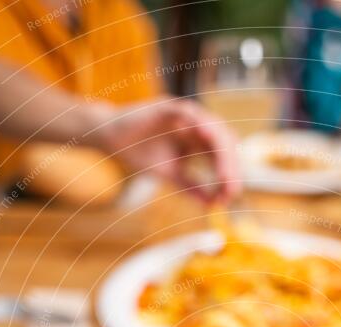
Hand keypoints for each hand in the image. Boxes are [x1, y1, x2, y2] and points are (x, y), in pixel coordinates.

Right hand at [93, 98, 240, 201]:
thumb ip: (191, 186)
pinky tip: (208, 138)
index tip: (230, 197)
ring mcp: (185, 115)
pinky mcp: (169, 107)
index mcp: (198, 141)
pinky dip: (201, 124)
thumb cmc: (139, 153)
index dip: (229, 175)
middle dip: (230, 167)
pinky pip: (190, 114)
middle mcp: (197, 126)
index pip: (222, 156)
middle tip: (231, 191)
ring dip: (222, 151)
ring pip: (213, 128)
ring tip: (225, 175)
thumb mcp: (170, 175)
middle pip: (224, 143)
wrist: (110, 138)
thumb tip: (212, 204)